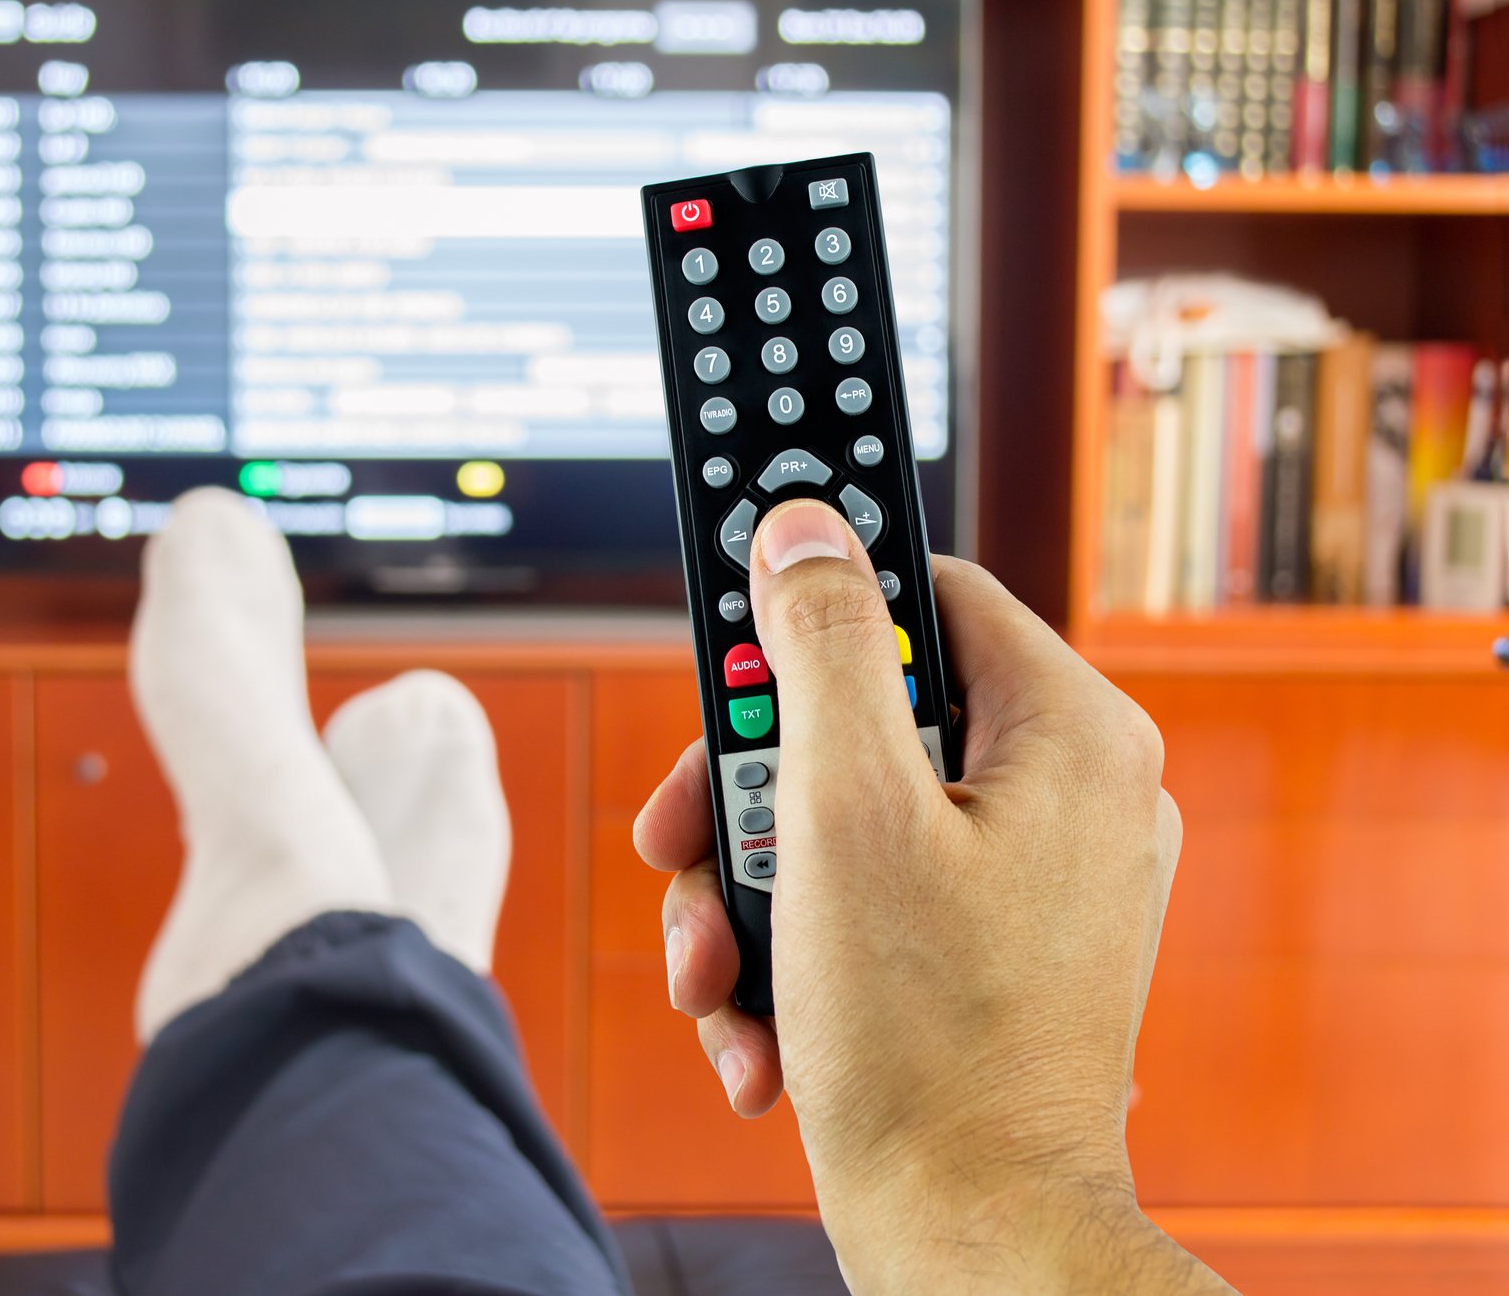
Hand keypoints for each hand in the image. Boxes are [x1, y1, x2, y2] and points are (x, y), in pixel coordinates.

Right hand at [635, 499, 1227, 1292]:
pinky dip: (795, 951)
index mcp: (1067, 733)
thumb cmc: (926, 1039)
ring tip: (717, 974)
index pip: (922, 591)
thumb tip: (806, 528)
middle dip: (747, 795)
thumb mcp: (845, 808)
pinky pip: (868, 900)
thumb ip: (822, 645)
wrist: (971, 1237)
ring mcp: (1031, 880)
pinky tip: (760, 1029)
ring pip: (845, 819)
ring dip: (749, 891)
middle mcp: (1066, 794)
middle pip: (860, 718)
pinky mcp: (989, 952)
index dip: (808, 607)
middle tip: (686, 841)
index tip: (729, 633)